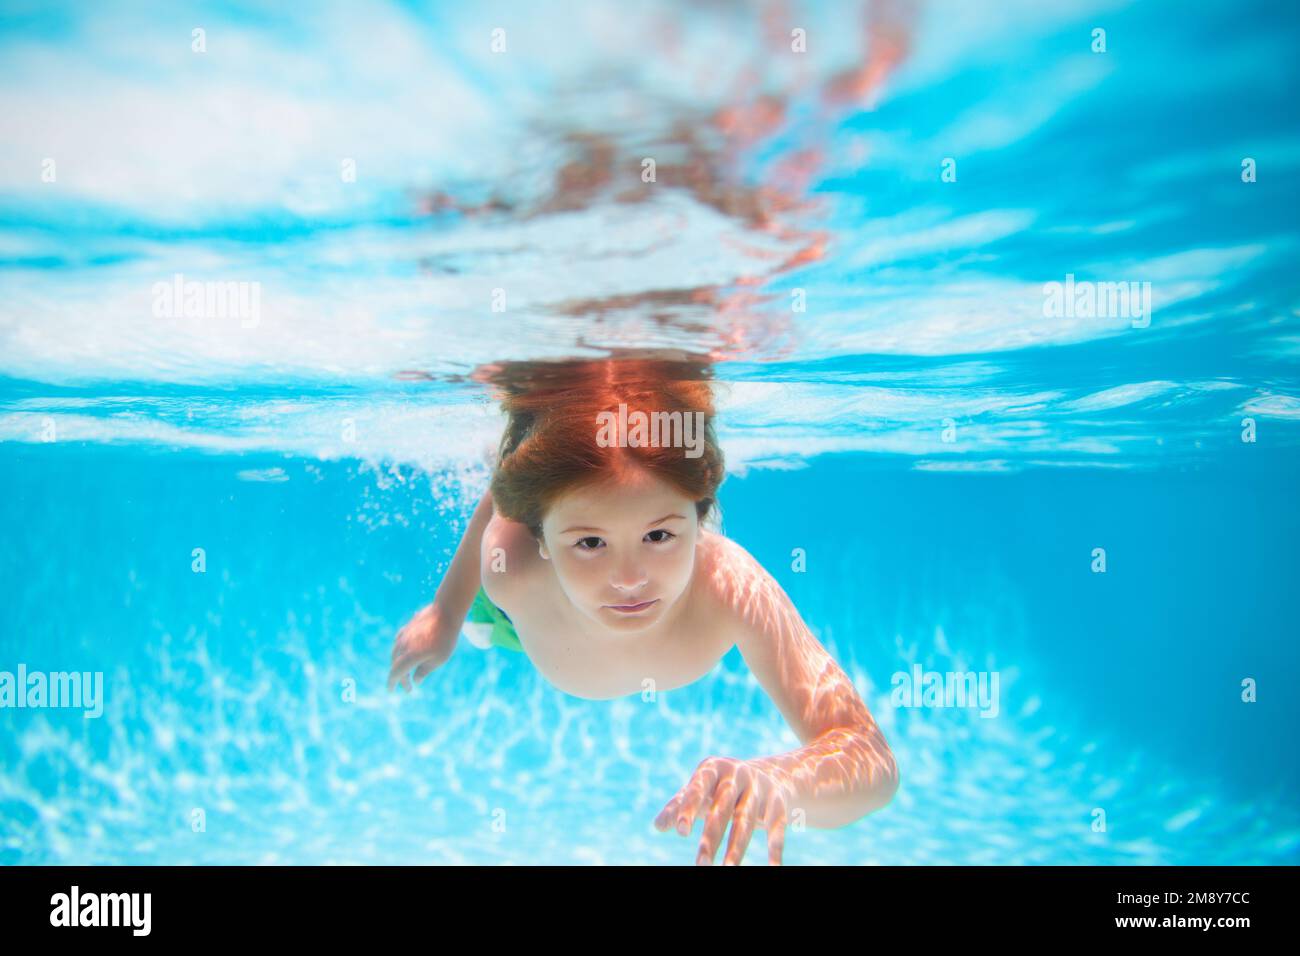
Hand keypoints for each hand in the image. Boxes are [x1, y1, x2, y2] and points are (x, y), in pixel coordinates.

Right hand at [387, 602, 457, 691]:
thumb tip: (415, 680)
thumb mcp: (438, 660)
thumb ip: (424, 671)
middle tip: (408, 687)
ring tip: (406, 672)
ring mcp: (404, 635)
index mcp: (409, 657)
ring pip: (396, 653)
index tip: (392, 691)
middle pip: (396, 665)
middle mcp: (403, 646)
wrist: (446, 612)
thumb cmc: (445, 638)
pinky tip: (404, 652)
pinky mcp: (407, 627)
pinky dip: (400, 650)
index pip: (396, 673)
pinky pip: (399, 642)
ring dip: (399, 664)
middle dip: (401, 677)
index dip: (393, 683)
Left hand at [654, 756, 795, 865]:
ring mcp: (758, 788)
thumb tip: (658, 825)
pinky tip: (773, 868)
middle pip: (721, 809)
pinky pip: (776, 828)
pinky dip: (775, 849)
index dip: (689, 808)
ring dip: (736, 848)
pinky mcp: (777, 803)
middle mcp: (737, 774)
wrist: (771, 774)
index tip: (680, 831)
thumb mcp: (700, 790)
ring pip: (745, 821)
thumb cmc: (722, 786)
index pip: (698, 787)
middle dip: (711, 837)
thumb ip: (678, 805)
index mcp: (713, 768)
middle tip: (701, 864)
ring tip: (726, 870)